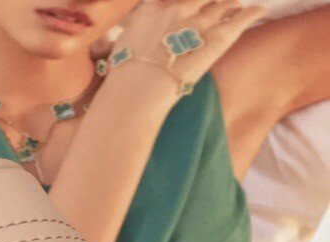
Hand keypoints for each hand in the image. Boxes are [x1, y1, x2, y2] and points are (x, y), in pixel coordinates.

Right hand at [113, 0, 266, 88]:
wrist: (136, 92)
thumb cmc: (123, 76)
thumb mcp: (120, 46)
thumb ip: (135, 31)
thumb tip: (135, 32)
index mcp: (154, 7)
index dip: (181, 0)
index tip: (187, 2)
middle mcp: (179, 8)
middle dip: (209, 0)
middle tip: (215, 3)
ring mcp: (200, 22)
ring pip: (223, 3)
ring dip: (230, 3)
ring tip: (235, 5)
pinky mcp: (218, 38)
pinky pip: (241, 18)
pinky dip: (252, 13)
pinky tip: (260, 9)